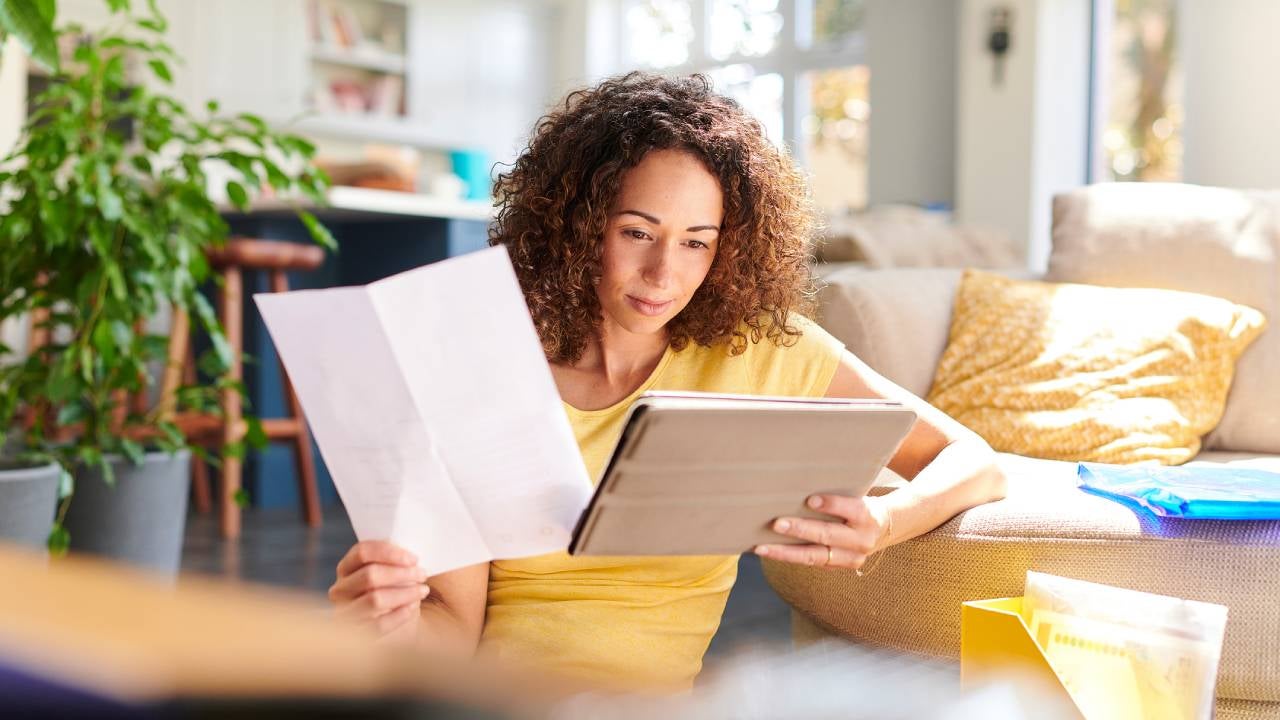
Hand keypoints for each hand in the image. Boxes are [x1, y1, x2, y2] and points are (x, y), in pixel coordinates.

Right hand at [329, 540, 429, 642]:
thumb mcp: (393, 571)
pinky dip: (400, 614)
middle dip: (401, 573)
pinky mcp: (356, 634)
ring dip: (404, 593)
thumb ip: (396, 559)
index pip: (362, 552)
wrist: (395, 623)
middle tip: (423, 574)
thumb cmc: (395, 589)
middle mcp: (340, 589)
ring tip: (422, 591)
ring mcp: (345, 613)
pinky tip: (413, 607)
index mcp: (347, 567)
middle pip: (370, 575)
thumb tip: (411, 555)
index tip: (414, 558)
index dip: (390, 552)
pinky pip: (379, 624)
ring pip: (375, 600)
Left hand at [754, 494, 890, 570]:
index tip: (810, 500)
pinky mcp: (839, 567)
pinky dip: (788, 557)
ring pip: (815, 556)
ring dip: (786, 552)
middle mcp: (861, 540)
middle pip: (828, 535)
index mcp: (867, 516)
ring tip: (762, 547)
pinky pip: (811, 563)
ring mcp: (851, 558)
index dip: (831, 504)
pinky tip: (768, 551)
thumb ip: (838, 489)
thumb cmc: (858, 503)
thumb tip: (802, 476)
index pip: (851, 509)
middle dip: (800, 530)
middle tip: (776, 524)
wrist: (882, 528)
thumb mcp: (856, 493)